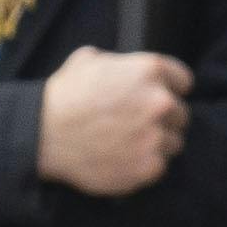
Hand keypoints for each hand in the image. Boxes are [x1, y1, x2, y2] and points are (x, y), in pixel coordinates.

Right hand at [36, 47, 190, 196]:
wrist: (42, 135)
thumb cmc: (63, 96)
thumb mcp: (88, 60)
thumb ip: (119, 62)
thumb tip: (126, 68)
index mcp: (149, 70)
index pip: (183, 81)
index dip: (168, 89)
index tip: (155, 97)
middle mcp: (160, 102)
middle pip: (180, 114)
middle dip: (162, 118)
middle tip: (135, 124)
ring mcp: (157, 136)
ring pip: (174, 142)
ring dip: (156, 143)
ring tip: (128, 143)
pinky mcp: (150, 167)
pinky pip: (160, 165)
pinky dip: (145, 164)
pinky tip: (123, 158)